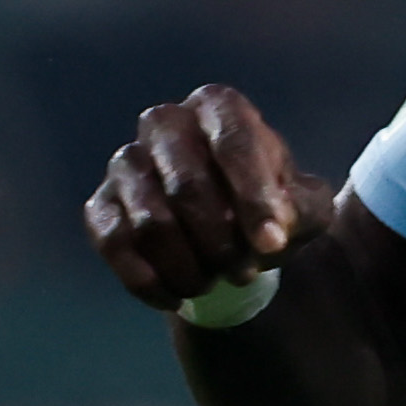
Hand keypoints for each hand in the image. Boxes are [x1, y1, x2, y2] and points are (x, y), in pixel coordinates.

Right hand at [86, 83, 327, 314]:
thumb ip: (300, 211)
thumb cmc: (268, 208)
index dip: (253, 198)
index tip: (271, 245)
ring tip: (212, 284)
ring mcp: (126, 163)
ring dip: (186, 267)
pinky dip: (147, 281)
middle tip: (244, 273)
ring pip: (148, 221)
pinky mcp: (100, 205)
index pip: (233, 141)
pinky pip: (114, 244)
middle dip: (220, 242)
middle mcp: (165, 123)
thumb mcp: (304, 208)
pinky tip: (176, 298)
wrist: (227, 231)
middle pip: (185, 185)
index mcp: (218, 107)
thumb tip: (273, 229)